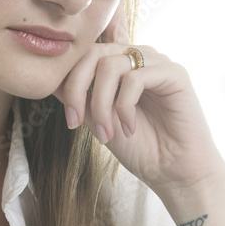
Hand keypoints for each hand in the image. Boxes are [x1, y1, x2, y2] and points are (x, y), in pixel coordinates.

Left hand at [51, 1, 224, 213]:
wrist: (173, 173)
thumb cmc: (139, 148)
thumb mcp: (97, 120)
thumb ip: (79, 97)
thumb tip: (50, 79)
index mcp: (120, 64)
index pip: (85, 52)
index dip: (68, 78)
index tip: (70, 119)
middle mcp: (138, 56)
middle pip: (93, 53)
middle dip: (77, 88)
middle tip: (76, 122)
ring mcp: (157, 62)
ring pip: (111, 65)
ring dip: (101, 104)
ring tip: (107, 133)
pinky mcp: (175, 74)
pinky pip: (135, 78)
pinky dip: (124, 107)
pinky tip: (130, 128)